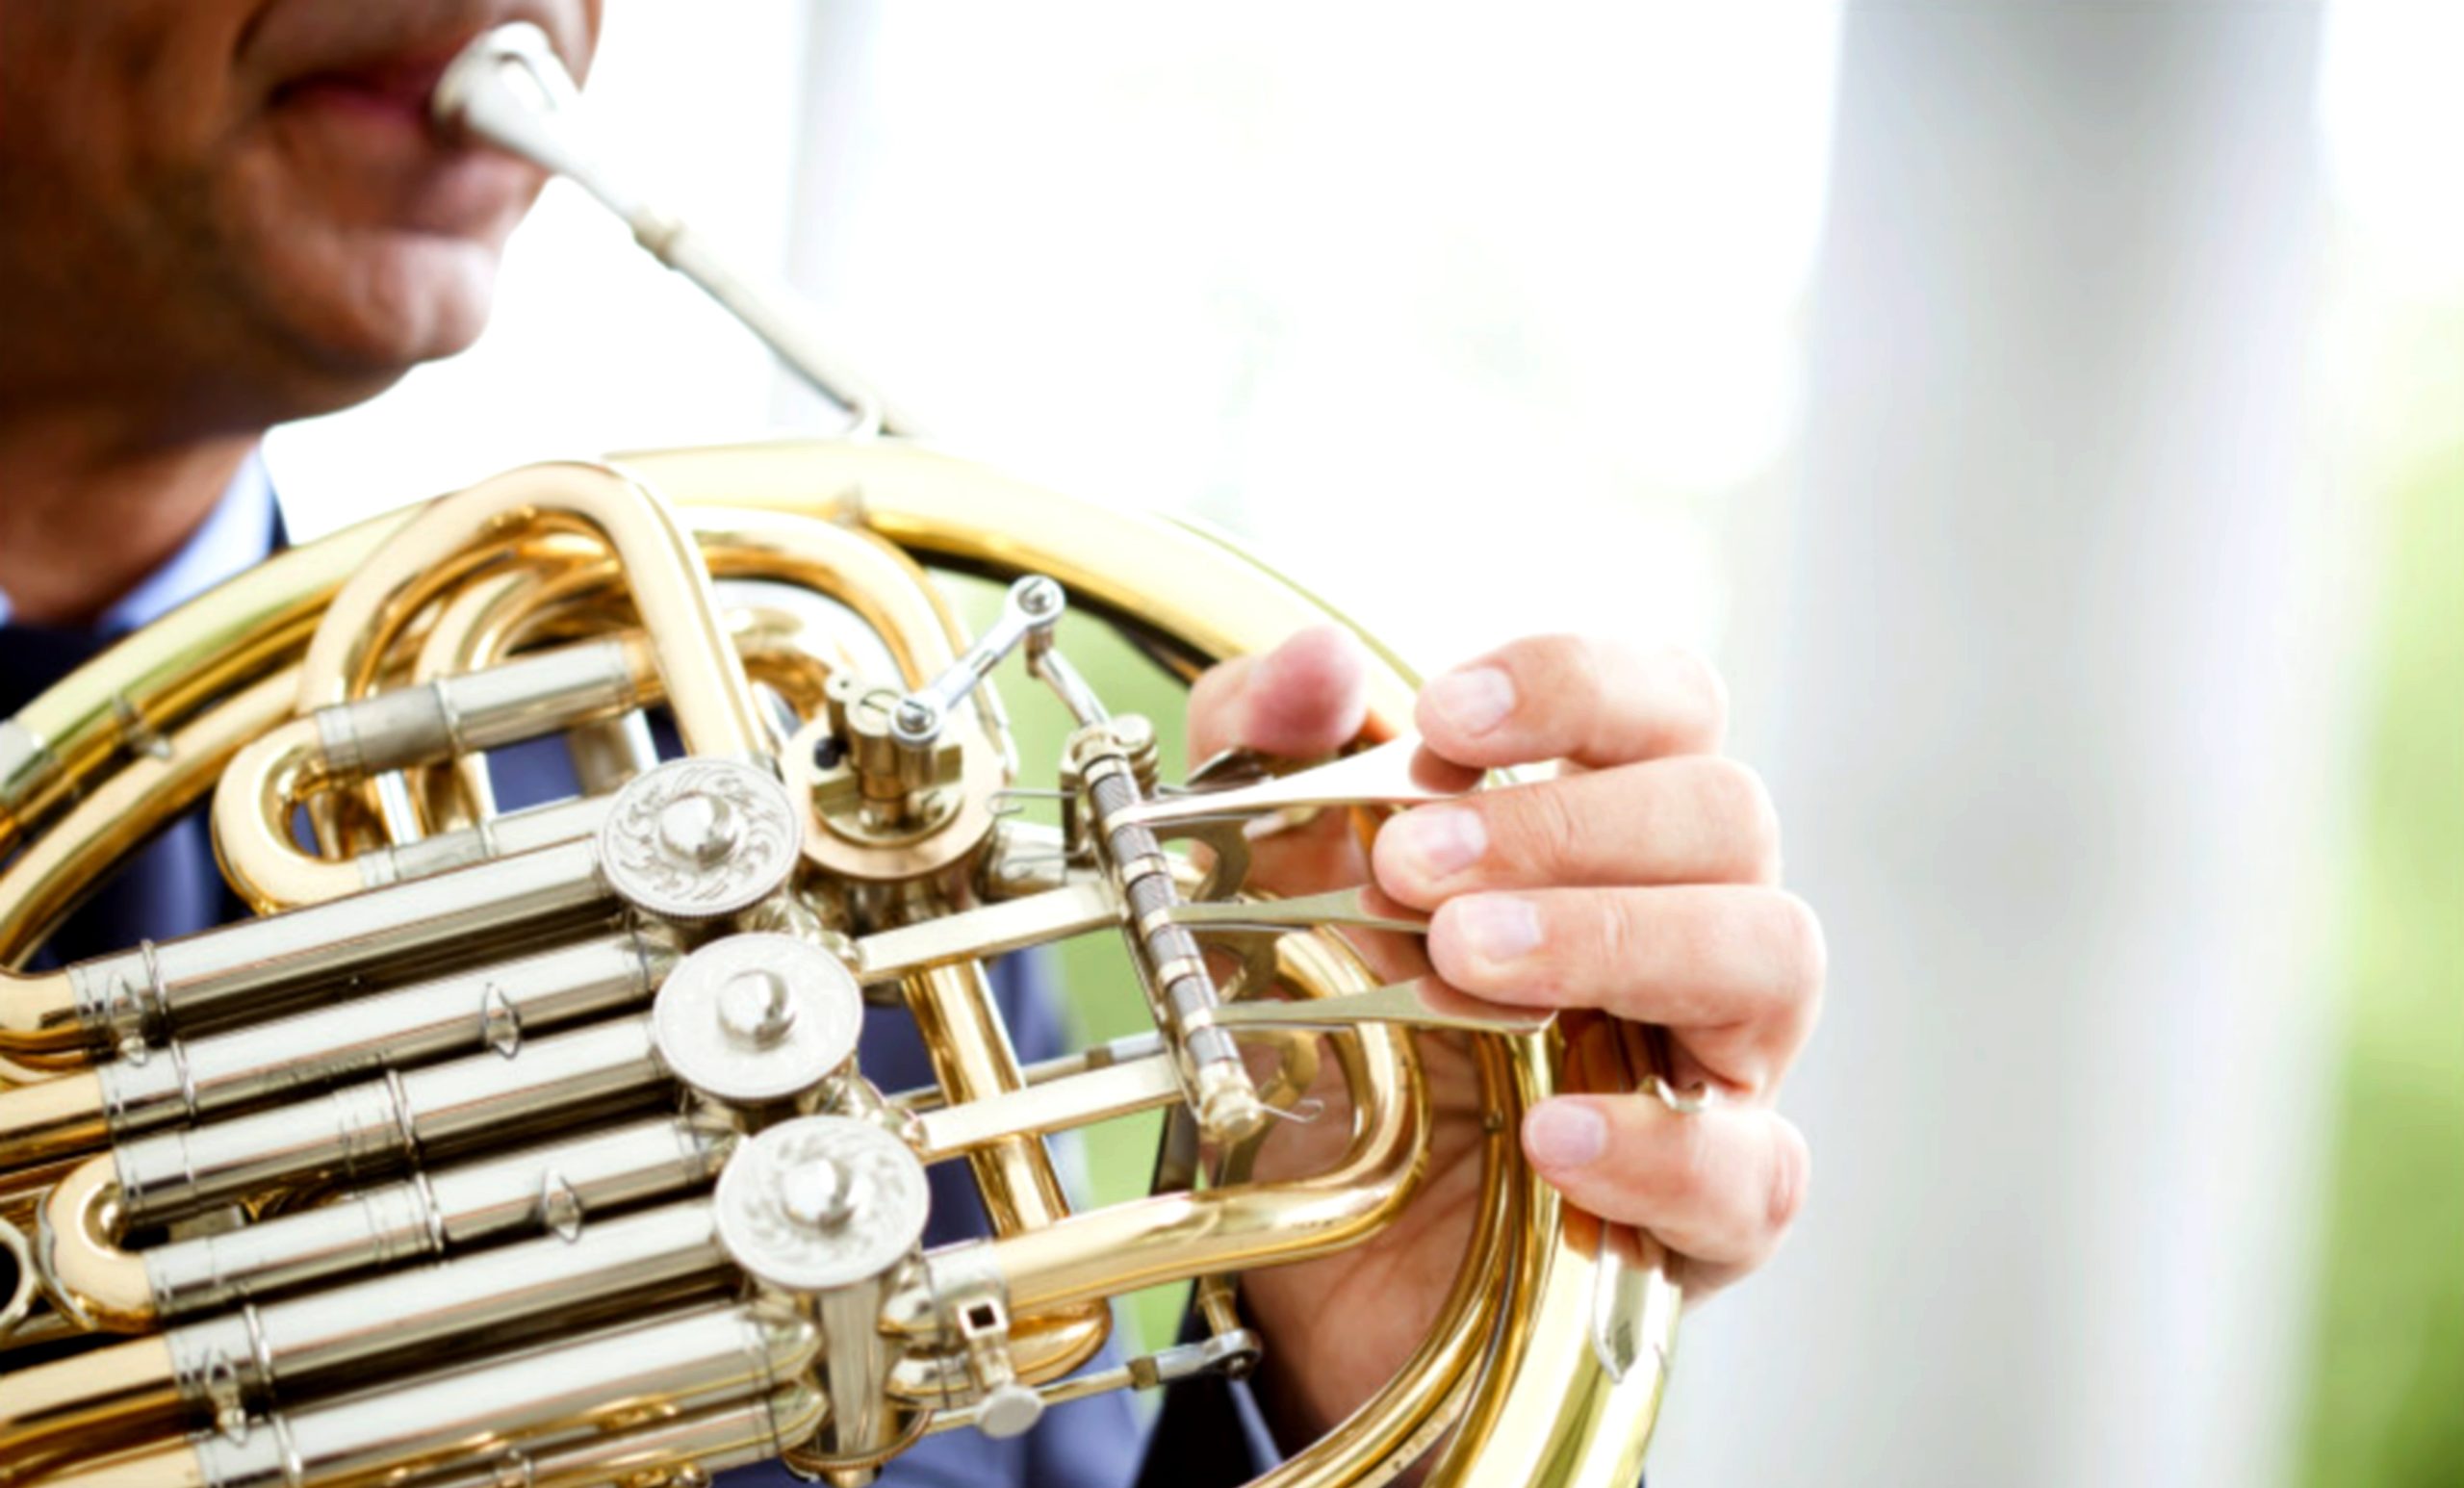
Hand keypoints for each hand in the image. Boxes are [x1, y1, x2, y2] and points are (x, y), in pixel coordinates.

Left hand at [1182, 627, 1823, 1440]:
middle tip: (1409, 865)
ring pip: (1772, 954)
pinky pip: (1750, 1172)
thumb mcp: (1260, 888)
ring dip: (1614, 937)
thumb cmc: (1330, 1042)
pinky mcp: (1712, 1215)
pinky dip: (1658, 1145)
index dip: (1574, 687)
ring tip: (1467, 960)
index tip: (1442, 716)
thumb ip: (1265, 754)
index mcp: (1606, 827)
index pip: (1666, 706)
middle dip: (1564, 823)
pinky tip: (1554, 1133)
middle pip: (1725, 812)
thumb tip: (1318, 658)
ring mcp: (1718, 1069)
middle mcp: (1689, 926)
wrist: (1310, 1250)